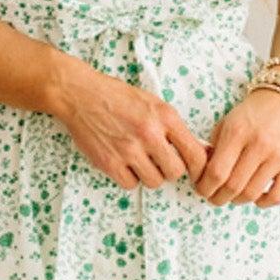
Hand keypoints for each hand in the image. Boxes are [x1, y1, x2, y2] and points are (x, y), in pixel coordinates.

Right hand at [54, 66, 209, 189]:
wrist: (81, 94)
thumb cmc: (118, 97)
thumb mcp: (154, 103)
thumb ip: (174, 126)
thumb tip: (198, 150)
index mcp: (166, 117)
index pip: (195, 154)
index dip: (198, 167)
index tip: (194, 170)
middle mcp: (150, 134)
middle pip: (175, 172)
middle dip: (169, 170)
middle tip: (160, 162)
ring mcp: (129, 149)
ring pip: (154, 181)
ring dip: (149, 175)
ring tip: (139, 160)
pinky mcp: (110, 162)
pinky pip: (131, 184)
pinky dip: (129, 178)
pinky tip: (124, 164)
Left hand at [194, 86, 279, 205]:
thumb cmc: (253, 114)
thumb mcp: (227, 122)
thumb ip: (214, 148)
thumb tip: (201, 176)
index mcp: (237, 131)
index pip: (216, 172)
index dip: (205, 187)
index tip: (202, 189)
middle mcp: (259, 144)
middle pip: (232, 187)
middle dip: (218, 198)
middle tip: (214, 197)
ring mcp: (278, 156)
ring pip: (252, 194)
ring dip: (237, 201)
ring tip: (233, 196)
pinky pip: (277, 196)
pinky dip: (263, 202)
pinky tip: (256, 196)